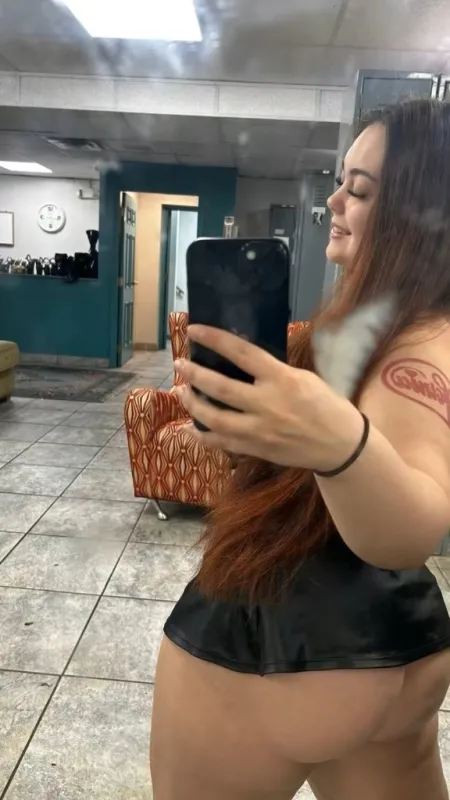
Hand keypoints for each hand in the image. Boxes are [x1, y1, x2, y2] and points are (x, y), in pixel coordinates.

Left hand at [174, 325, 364, 469]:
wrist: (340, 446)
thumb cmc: (326, 405)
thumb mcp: (304, 378)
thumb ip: (273, 371)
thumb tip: (241, 359)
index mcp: (282, 379)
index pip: (241, 353)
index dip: (214, 339)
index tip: (194, 329)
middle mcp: (267, 404)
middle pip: (220, 387)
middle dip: (194, 374)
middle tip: (180, 365)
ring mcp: (259, 430)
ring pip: (214, 418)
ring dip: (192, 404)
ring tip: (180, 392)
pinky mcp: (256, 450)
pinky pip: (221, 443)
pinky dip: (201, 436)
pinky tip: (189, 426)